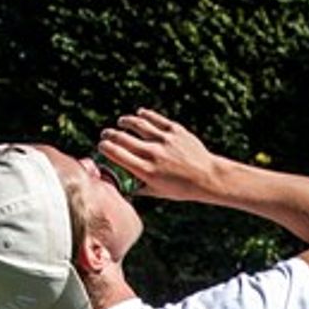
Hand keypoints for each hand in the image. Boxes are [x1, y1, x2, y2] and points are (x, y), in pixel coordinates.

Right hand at [96, 109, 220, 202]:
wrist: (208, 177)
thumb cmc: (182, 189)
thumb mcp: (158, 193)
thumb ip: (139, 189)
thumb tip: (123, 187)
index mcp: (146, 171)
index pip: (117, 155)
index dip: (105, 148)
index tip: (101, 146)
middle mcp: (153, 154)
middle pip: (123, 138)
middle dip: (110, 135)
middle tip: (106, 134)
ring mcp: (164, 140)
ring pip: (137, 124)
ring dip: (125, 122)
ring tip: (121, 122)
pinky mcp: (175, 130)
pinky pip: (155, 119)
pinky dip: (144, 115)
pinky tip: (139, 115)